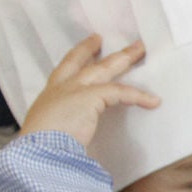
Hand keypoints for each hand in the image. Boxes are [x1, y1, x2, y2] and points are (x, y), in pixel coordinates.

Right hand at [18, 35, 160, 147]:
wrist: (37, 154)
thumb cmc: (41, 151)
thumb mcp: (50, 134)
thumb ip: (66, 129)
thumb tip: (79, 140)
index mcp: (48, 98)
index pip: (63, 72)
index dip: (76, 57)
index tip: (87, 46)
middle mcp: (59, 89)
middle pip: (81, 62)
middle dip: (95, 49)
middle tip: (104, 37)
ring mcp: (75, 90)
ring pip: (105, 68)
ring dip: (124, 58)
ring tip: (140, 49)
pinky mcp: (91, 96)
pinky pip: (121, 92)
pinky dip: (138, 96)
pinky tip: (153, 101)